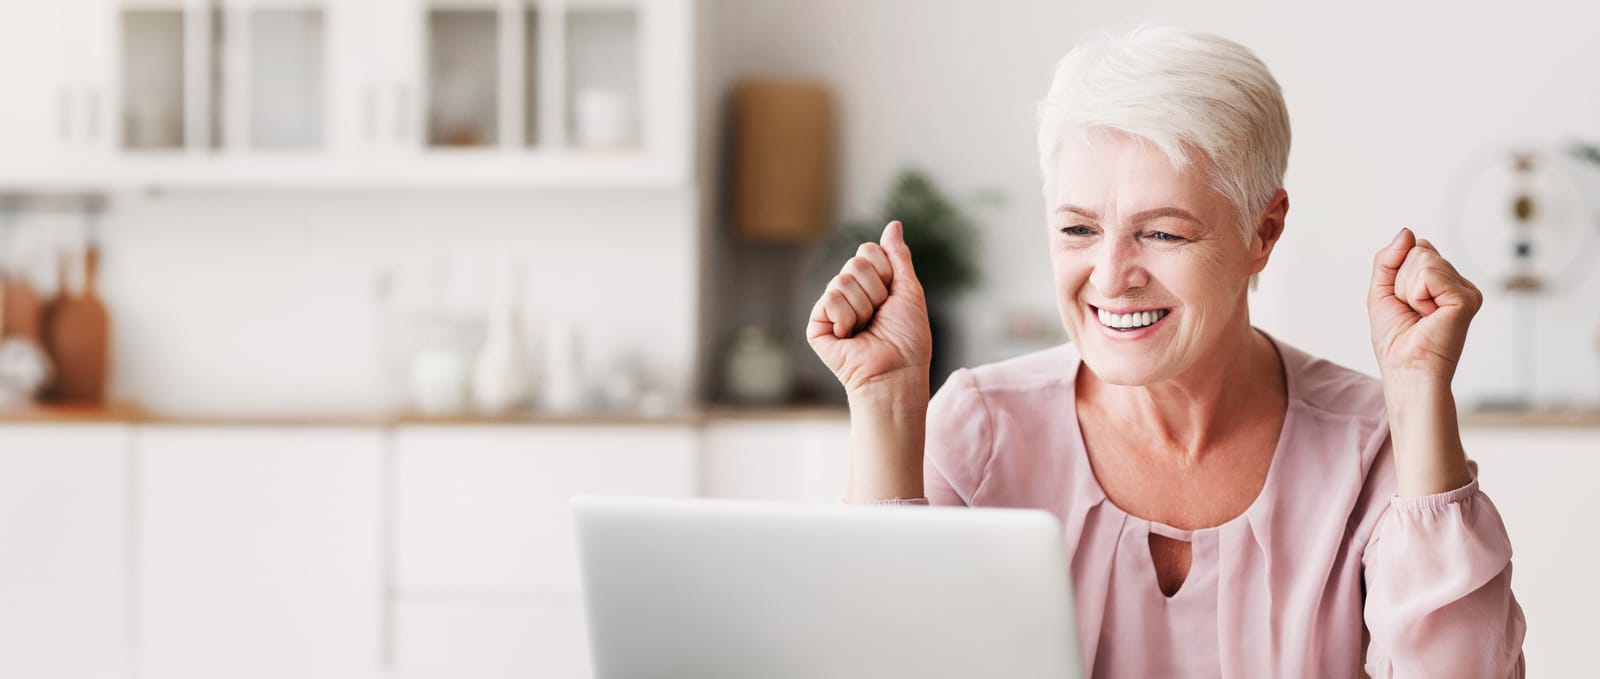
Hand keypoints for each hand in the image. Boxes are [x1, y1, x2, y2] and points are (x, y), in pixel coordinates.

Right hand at [807, 221, 932, 394]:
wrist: (896, 372)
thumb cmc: (909, 339)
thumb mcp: (909, 290)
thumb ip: (898, 256)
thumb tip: (893, 224)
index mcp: (870, 284)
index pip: (868, 251)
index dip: (886, 272)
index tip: (893, 297)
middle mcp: (849, 294)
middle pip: (855, 263)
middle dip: (876, 290)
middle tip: (880, 317)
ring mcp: (831, 309)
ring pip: (842, 280)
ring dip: (863, 307)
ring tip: (866, 329)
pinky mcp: (817, 325)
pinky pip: (830, 298)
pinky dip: (846, 317)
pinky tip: (849, 336)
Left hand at [1367, 228, 1483, 382]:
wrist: (1406, 370)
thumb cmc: (1396, 341)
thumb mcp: (1381, 291)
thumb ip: (1388, 259)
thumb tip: (1406, 232)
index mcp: (1442, 282)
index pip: (1416, 247)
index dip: (1397, 272)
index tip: (1403, 302)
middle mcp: (1458, 283)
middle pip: (1418, 250)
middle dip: (1400, 282)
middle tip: (1411, 312)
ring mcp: (1466, 290)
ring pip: (1422, 259)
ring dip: (1407, 290)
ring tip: (1419, 315)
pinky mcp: (1467, 298)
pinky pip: (1428, 274)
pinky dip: (1416, 295)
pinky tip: (1428, 316)